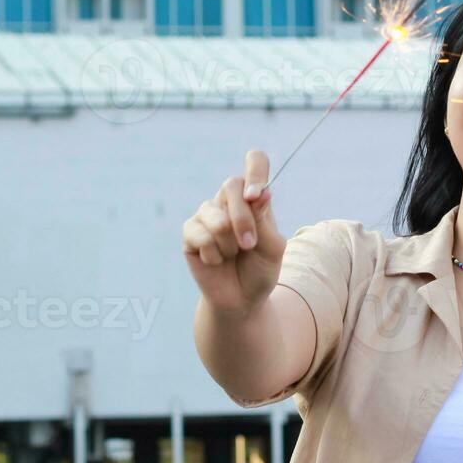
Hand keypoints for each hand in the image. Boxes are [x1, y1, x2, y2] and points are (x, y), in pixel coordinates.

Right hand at [182, 149, 287, 316]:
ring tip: (233, 255)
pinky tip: (216, 261)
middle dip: (243, 220)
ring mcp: (207, 214)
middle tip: (249, 245)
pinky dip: (213, 254)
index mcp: (254, 198)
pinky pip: (199, 234)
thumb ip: (265, 221)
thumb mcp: (272, 248)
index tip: (256, 194)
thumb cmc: (260, 271)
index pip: (255, 162)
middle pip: (232, 185)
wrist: (241, 300)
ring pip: (215, 215)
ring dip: (228, 243)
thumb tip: (261, 192)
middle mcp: (230, 200)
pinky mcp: (190, 232)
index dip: (255, 168)